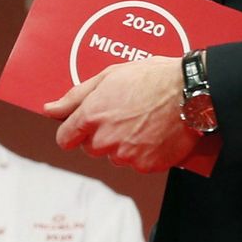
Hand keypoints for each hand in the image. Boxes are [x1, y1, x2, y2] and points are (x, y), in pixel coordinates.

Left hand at [45, 57, 197, 172]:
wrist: (192, 92)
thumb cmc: (151, 78)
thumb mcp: (109, 76)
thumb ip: (75, 97)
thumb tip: (50, 109)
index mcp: (91, 116)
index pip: (65, 138)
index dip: (72, 132)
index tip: (81, 127)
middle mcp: (105, 140)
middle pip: (91, 148)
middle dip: (101, 135)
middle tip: (124, 115)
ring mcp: (126, 155)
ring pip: (114, 156)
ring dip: (123, 145)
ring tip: (143, 122)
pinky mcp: (147, 165)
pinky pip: (137, 164)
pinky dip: (144, 153)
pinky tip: (155, 134)